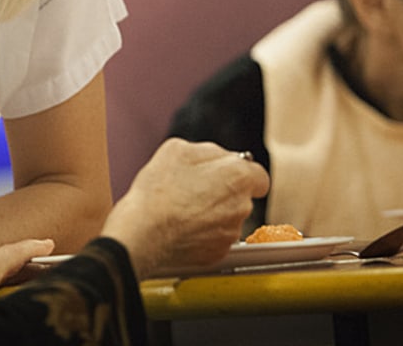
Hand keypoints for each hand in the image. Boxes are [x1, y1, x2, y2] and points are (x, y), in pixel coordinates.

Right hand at [101, 138, 269, 277]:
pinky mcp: (218, 253)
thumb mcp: (177, 149)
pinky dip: (202, 234)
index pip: (258, 176)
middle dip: (222, 192)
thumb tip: (217, 157)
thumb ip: (207, 150)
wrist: (143, 232)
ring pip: (227, 218)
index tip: (224, 174)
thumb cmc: (158, 191)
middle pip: (240, 197)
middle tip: (192, 189)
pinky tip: (180, 226)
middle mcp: (242, 206)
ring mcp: (231, 232)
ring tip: (182, 209)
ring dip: (211, 213)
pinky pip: (215, 239)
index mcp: (237, 177)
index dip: (240, 173)